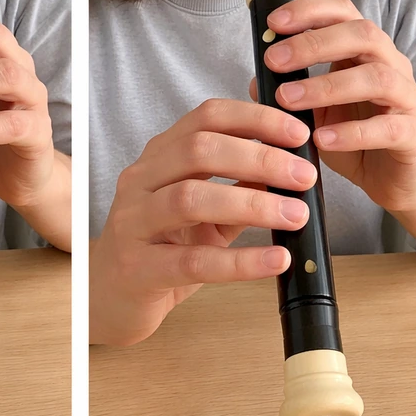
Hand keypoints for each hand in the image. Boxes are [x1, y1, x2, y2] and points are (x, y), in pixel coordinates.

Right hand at [91, 99, 317, 345]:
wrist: (110, 297)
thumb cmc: (162, 247)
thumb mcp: (205, 210)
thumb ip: (240, 186)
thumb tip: (293, 168)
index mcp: (161, 157)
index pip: (207, 117)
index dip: (256, 119)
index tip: (299, 135)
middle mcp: (141, 181)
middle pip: (200, 150)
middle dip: (260, 158)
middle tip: (305, 176)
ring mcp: (133, 223)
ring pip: (191, 199)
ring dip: (253, 204)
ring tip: (297, 215)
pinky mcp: (137, 269)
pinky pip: (192, 262)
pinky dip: (240, 261)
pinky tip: (275, 260)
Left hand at [251, 0, 415, 214]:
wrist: (390, 180)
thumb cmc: (353, 139)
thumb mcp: (315, 113)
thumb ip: (290, 93)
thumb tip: (258, 81)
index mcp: (368, 52)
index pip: (345, 13)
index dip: (311, 11)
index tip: (273, 23)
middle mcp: (393, 66)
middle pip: (364, 35)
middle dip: (314, 43)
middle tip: (275, 60)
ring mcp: (408, 99)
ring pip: (378, 78)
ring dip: (328, 86)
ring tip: (289, 100)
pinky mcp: (414, 135)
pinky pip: (388, 128)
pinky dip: (352, 133)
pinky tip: (321, 139)